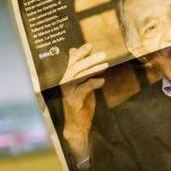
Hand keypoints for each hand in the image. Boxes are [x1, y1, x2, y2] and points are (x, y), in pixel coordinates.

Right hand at [61, 43, 108, 163]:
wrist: (77, 125)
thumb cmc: (81, 104)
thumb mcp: (83, 86)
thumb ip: (83, 73)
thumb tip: (82, 60)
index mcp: (67, 78)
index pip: (72, 61)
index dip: (81, 52)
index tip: (90, 45)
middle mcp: (65, 83)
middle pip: (76, 66)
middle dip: (89, 59)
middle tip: (103, 54)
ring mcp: (68, 91)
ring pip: (79, 75)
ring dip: (93, 69)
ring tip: (105, 64)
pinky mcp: (73, 100)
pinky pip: (83, 88)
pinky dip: (92, 83)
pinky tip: (102, 80)